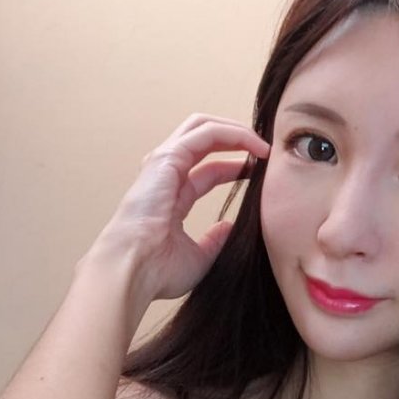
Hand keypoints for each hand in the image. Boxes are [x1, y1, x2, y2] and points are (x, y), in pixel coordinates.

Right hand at [89, 113, 269, 300]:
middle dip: (236, 137)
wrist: (133, 270)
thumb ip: (214, 241)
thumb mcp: (198, 257)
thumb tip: (230, 228)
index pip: (209, 170)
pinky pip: (206, 133)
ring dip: (237, 130)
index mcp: (172, 196)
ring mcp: (164, 163)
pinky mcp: (167, 158)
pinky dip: (233, 133)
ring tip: (264, 144)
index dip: (236, 167)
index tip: (262, 171)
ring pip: (203, 127)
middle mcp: (167, 175)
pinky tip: (256, 146)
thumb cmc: (157, 271)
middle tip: (265, 149)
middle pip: (204, 139)